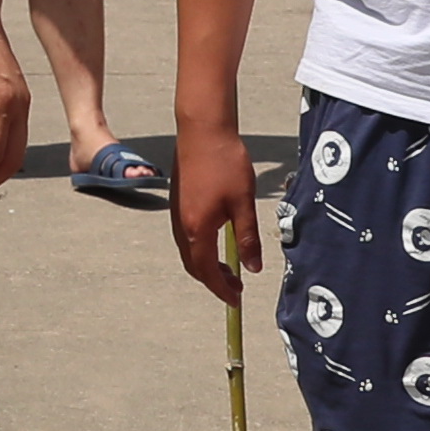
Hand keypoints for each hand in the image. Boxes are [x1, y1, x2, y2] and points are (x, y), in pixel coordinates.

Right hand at [167, 123, 264, 301]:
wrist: (203, 130)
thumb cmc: (225, 163)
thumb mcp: (243, 203)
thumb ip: (247, 238)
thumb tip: (253, 268)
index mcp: (198, 229)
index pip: (207, 271)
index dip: (221, 289)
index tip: (235, 300)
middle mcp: (182, 225)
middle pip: (194, 265)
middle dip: (213, 280)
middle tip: (235, 287)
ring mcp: (176, 213)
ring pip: (188, 251)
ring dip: (205, 265)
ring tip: (229, 268)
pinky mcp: (177, 201)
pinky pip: (185, 236)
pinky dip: (199, 249)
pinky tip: (216, 241)